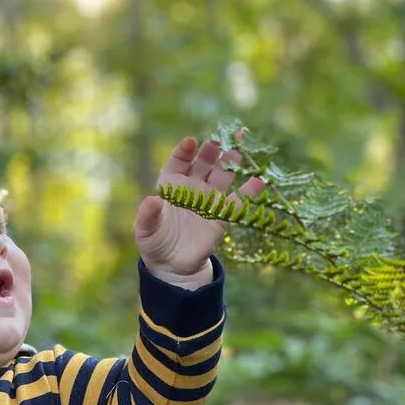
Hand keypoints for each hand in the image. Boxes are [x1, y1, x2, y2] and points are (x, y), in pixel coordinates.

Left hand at [135, 135, 264, 283]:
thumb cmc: (154, 243)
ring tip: (239, 150)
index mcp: (171, 186)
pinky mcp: (222, 215)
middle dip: (211, 150)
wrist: (172, 265)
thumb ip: (147, 215)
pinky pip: (237, 200)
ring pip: (222, 175)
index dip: (184, 151)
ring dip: (231, 162)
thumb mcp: (145, 230)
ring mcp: (208, 199)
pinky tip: (260, 179)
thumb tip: (152, 200)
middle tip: (219, 140)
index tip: (191, 142)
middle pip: (203, 163)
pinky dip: (249, 190)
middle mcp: (192, 187)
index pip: (178, 162)